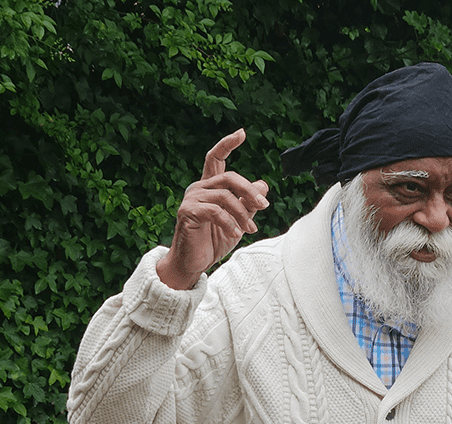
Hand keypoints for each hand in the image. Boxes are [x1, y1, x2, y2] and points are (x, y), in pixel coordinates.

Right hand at [156, 128, 269, 289]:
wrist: (194, 263)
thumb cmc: (213, 241)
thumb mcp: (238, 221)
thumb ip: (249, 204)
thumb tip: (264, 184)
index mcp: (210, 187)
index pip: (216, 158)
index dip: (227, 144)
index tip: (242, 133)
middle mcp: (199, 188)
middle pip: (229, 177)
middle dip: (250, 191)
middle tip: (264, 207)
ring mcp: (191, 199)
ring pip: (225, 196)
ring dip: (242, 214)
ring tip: (251, 230)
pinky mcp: (187, 212)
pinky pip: (215, 211)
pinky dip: (229, 222)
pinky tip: (235, 233)